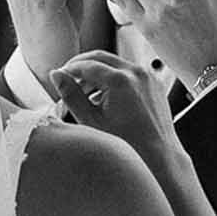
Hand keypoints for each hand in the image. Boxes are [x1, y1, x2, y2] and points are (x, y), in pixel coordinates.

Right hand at [50, 52, 180, 171]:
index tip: (59, 77)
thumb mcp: (91, 121)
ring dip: (98, 74)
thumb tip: (57, 75)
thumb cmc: (127, 145)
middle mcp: (136, 72)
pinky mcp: (154, 84)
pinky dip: (114, 80)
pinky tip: (104, 99)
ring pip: (115, 64)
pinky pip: (129, 73)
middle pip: (101, 58)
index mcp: (120, 80)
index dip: (69, 69)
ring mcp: (148, 77)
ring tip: (84, 94)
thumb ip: (71, 95)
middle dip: (82, 67)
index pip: (86, 65)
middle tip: (68, 79)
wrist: (159, 158)